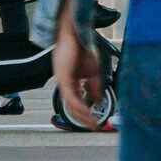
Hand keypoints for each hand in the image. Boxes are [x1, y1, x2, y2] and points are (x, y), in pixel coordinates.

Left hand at [52, 13, 105, 127]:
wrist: (76, 34)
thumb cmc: (82, 49)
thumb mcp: (92, 73)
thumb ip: (94, 87)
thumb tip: (97, 102)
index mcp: (71, 83)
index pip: (78, 102)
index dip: (87, 112)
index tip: (95, 121)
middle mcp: (65, 84)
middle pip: (73, 106)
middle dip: (84, 118)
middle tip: (93, 127)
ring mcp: (63, 81)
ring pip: (70, 104)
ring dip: (81, 115)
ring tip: (91, 122)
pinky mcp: (62, 78)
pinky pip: (69, 96)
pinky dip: (78, 105)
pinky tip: (87, 111)